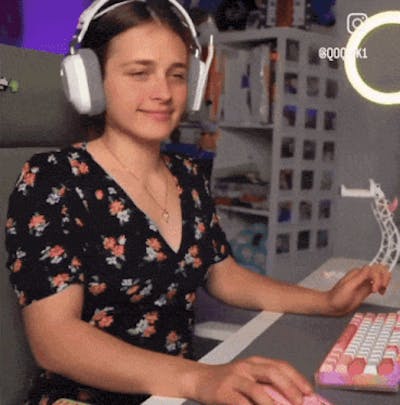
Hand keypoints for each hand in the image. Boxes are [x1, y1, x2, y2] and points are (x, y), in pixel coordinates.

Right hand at [192, 356, 312, 404]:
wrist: (200, 379)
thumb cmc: (229, 381)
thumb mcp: (247, 377)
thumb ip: (265, 384)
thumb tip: (291, 400)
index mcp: (255, 362)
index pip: (280, 365)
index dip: (296, 378)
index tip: (309, 392)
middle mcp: (246, 367)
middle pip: (272, 372)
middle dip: (289, 387)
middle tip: (299, 402)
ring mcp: (234, 378)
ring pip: (257, 390)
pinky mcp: (224, 391)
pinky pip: (241, 403)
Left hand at [324, 264, 390, 315]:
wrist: (332, 306)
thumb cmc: (338, 297)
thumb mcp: (349, 287)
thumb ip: (359, 277)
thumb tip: (370, 267)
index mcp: (357, 273)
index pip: (374, 269)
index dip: (378, 278)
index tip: (374, 290)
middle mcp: (362, 276)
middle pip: (379, 271)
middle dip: (383, 279)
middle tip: (379, 290)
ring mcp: (364, 283)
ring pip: (380, 276)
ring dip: (384, 282)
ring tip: (381, 291)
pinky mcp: (366, 290)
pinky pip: (377, 284)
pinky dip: (382, 286)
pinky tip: (380, 293)